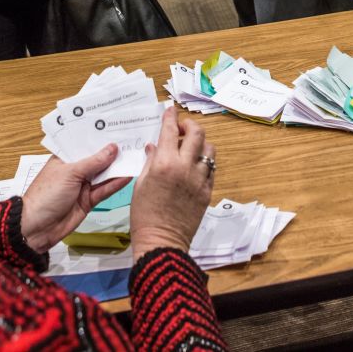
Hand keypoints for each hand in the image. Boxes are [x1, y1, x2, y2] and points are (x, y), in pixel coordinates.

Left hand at [20, 144, 131, 252]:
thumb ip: (93, 162)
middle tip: (132, 140)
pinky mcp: (88, 200)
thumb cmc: (46, 195)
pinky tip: (128, 175)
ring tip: (135, 156)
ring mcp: (82, 186)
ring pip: (103, 175)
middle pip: (96, 159)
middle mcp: (74, 170)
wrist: (37, 228)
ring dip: (117, 168)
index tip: (117, 127)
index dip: (99, 137)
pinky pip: (104, 190)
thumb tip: (113, 148)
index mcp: (64, 159)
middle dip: (112, 152)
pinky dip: (115, 184)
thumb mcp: (70, 173)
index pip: (83, 144)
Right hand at [130, 106, 214, 260]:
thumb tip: (154, 146)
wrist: (162, 241)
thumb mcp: (140, 184)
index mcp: (165, 164)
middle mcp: (185, 167)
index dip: (170, 117)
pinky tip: (195, 166)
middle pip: (197, 134)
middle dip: (190, 125)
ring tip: (191, 147)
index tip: (170, 111)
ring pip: (209, 150)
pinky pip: (211, 169)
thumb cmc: (144, 215)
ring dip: (201, 143)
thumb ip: (150, 161)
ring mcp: (200, 179)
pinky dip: (204, 162)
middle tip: (183, 128)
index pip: (170, 131)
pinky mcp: (208, 191)